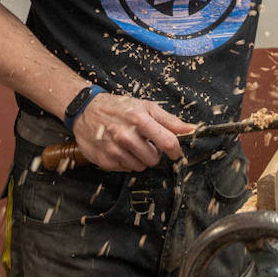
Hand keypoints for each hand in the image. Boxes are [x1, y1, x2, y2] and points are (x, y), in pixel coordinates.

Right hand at [71, 93, 196, 171]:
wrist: (86, 110)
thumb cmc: (120, 107)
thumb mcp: (146, 107)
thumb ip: (169, 120)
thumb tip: (191, 130)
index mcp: (139, 119)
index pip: (167, 142)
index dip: (175, 150)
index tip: (175, 152)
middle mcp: (125, 135)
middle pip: (154, 159)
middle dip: (154, 154)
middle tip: (146, 144)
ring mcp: (113, 149)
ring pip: (140, 167)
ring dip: (139, 159)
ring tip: (132, 146)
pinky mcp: (103, 160)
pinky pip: (125, 169)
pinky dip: (126, 162)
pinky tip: (120, 150)